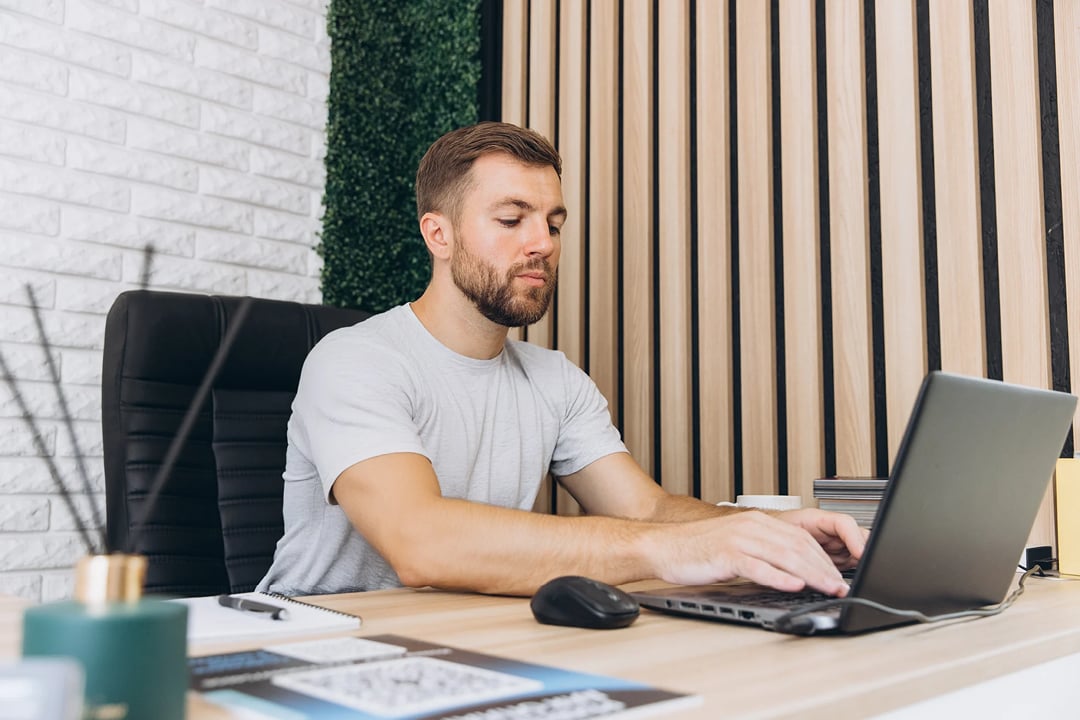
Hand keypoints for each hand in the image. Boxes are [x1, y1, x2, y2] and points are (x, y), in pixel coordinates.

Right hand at [646, 510, 852, 596]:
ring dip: (811, 574)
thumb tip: (795, 573)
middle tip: (841, 586)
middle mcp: (752, 526)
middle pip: (798, 547)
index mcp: (758, 522)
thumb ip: (765, 554)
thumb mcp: (738, 546)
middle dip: (824, 569)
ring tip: (828, 588)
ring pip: (784, 556)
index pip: (801, 539)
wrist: (664, 546)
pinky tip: (794, 586)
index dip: (824, 559)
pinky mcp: (726, 554)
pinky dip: (779, 577)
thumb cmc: (698, 550)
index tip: (839, 576)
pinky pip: (758, 566)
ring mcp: (739, 539)